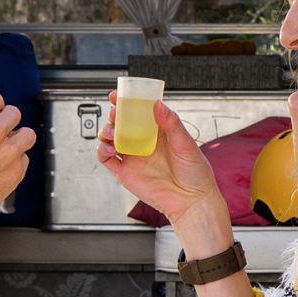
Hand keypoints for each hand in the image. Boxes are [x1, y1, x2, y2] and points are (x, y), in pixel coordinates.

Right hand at [0, 92, 36, 223]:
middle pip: (14, 114)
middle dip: (7, 120)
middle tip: (0, 130)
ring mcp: (8, 151)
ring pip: (27, 135)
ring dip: (19, 138)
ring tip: (9, 146)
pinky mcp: (16, 171)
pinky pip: (24, 159)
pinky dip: (16, 161)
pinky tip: (2, 167)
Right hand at [96, 93, 231, 254]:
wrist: (192, 201)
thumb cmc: (195, 173)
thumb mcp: (186, 143)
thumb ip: (171, 123)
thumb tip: (157, 104)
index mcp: (157, 132)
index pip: (137, 113)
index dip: (125, 103)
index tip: (118, 95)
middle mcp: (142, 143)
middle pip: (120, 124)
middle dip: (113, 115)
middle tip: (115, 113)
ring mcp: (132, 158)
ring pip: (109, 139)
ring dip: (106, 131)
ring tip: (113, 133)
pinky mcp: (125, 173)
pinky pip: (106, 159)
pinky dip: (102, 151)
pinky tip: (111, 149)